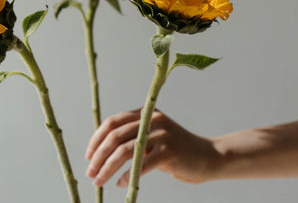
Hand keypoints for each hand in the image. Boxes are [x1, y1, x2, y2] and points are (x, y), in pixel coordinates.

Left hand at [85, 108, 219, 186]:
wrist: (208, 157)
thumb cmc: (177, 152)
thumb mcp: (154, 138)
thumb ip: (134, 137)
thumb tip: (102, 151)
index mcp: (146, 113)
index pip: (113, 122)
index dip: (97, 138)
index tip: (88, 155)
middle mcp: (153, 120)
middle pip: (116, 136)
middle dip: (98, 156)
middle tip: (90, 172)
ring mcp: (162, 135)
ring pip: (124, 151)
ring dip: (107, 168)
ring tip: (99, 181)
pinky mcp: (169, 151)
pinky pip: (140, 165)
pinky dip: (126, 176)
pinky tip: (120, 184)